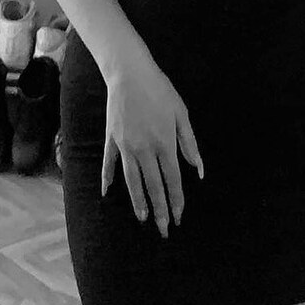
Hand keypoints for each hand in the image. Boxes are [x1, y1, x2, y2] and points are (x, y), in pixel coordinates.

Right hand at [100, 52, 203, 237]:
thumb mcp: (181, 113)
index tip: (178, 217)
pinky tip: (106, 192)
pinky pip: (109, 163)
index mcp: (164, 144)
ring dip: (138, 201)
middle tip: (162, 230)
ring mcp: (125, 146)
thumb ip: (189, 143)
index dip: (176, 200)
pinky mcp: (112, 139)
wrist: (129, 73)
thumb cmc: (160, 91)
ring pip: (131, 181)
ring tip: (142, 218)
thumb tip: (198, 170)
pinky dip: (108, 178)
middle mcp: (144, 150)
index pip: (172, 180)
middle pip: (153, 186)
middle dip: (159, 209)